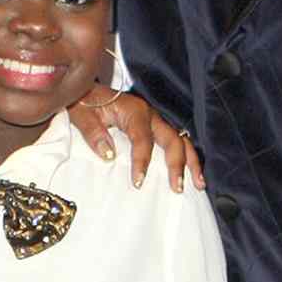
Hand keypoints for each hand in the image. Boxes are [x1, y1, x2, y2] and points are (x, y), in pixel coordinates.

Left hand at [67, 85, 204, 190]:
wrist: (87, 93)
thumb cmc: (85, 103)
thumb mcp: (82, 115)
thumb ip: (93, 133)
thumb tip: (109, 155)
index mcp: (134, 110)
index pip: (142, 138)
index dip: (142, 161)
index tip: (138, 182)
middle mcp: (150, 114)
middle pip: (171, 139)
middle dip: (177, 164)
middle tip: (177, 187)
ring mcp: (156, 120)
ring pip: (181, 140)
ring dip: (191, 162)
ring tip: (198, 185)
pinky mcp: (156, 127)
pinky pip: (176, 141)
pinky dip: (186, 158)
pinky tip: (192, 175)